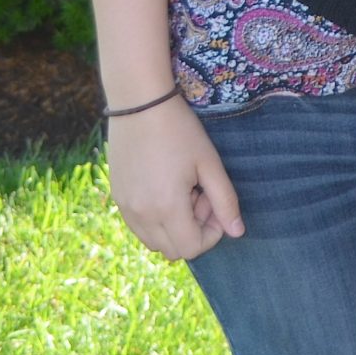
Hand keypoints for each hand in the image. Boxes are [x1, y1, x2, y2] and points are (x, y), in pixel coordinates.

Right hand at [104, 97, 244, 259]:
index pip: (191, 249)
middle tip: (201, 195)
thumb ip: (225, 201)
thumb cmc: (181, 131)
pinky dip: (157, 219)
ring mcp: (125, 208)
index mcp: (166, 208)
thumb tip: (238, 232)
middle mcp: (141, 215)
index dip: (211, 234)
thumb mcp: (210, 164)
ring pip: (154, 241)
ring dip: (175, 226)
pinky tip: (166, 187)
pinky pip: (139, 226)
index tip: (216, 205)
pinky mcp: (117, 198)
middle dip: (194, 230)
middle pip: (173, 250)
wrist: (140, 105)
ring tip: (185, 190)